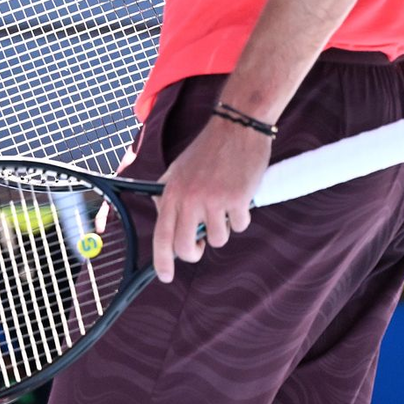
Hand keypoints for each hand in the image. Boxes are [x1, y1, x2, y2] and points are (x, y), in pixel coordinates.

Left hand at [151, 116, 271, 283]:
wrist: (236, 127)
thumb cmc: (207, 149)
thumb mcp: (178, 169)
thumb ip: (169, 194)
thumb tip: (163, 219)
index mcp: (172, 191)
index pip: (161, 234)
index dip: (162, 260)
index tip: (165, 276)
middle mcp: (190, 198)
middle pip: (187, 248)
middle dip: (194, 252)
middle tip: (200, 243)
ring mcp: (214, 200)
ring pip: (218, 239)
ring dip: (223, 226)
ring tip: (223, 202)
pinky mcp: (238, 200)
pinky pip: (240, 226)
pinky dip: (241, 215)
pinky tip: (239, 194)